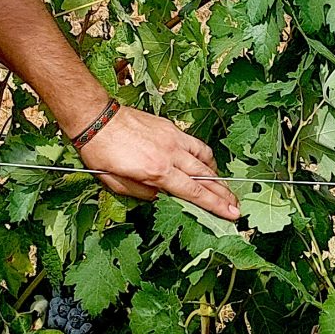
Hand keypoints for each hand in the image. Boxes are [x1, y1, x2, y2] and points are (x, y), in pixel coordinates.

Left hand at [77, 105, 242, 222]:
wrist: (97, 118)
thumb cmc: (101, 153)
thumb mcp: (116, 184)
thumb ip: (144, 194)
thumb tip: (164, 197)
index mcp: (157, 171)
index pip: (194, 192)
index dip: (215, 205)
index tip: (231, 214)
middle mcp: (170, 154)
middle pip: (205, 177)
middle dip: (224, 194)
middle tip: (237, 206)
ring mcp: (173, 139)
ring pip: (205, 159)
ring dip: (218, 176)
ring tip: (224, 189)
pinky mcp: (170, 128)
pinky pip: (196, 144)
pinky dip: (205, 156)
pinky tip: (207, 164)